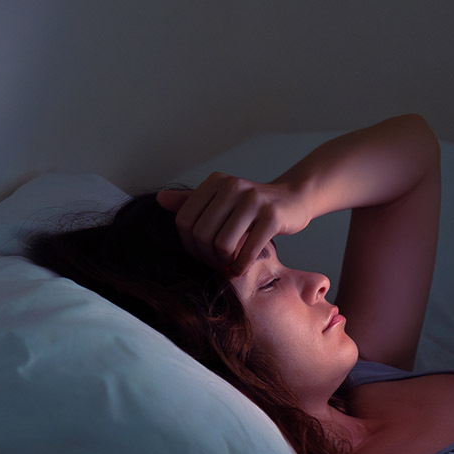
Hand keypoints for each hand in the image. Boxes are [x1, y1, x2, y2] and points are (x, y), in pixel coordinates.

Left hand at [157, 172, 311, 275]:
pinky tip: (240, 269)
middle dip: (207, 257)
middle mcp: (232, 186)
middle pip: (202, 234)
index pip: (184, 221)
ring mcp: (253, 200)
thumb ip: (190, 201)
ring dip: (223, 263)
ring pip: (223, 243)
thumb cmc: (252, 205)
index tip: (201, 255)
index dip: (189, 245)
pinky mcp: (272, 215)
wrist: (293, 199)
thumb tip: (160, 200)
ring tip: (228, 267)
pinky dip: (241, 265)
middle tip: (216, 265)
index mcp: (215, 182)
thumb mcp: (220, 199)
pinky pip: (248, 249)